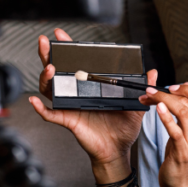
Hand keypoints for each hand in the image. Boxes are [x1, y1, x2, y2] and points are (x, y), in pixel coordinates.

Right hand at [29, 28, 156, 166]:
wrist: (118, 150)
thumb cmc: (123, 130)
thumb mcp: (136, 105)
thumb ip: (143, 88)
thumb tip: (152, 73)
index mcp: (91, 87)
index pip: (77, 63)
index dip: (68, 49)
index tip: (61, 36)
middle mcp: (77, 94)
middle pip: (57, 71)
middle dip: (48, 55)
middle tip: (45, 42)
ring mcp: (71, 106)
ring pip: (50, 89)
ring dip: (46, 78)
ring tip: (49, 68)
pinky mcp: (69, 120)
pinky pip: (51, 115)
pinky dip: (41, 109)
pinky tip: (35, 101)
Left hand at [139, 84, 187, 186]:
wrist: (183, 186)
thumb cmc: (184, 158)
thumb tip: (186, 87)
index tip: (173, 86)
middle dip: (167, 93)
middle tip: (150, 91)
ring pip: (183, 111)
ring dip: (163, 100)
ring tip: (148, 96)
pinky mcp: (183, 151)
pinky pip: (175, 129)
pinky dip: (165, 116)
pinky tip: (157, 108)